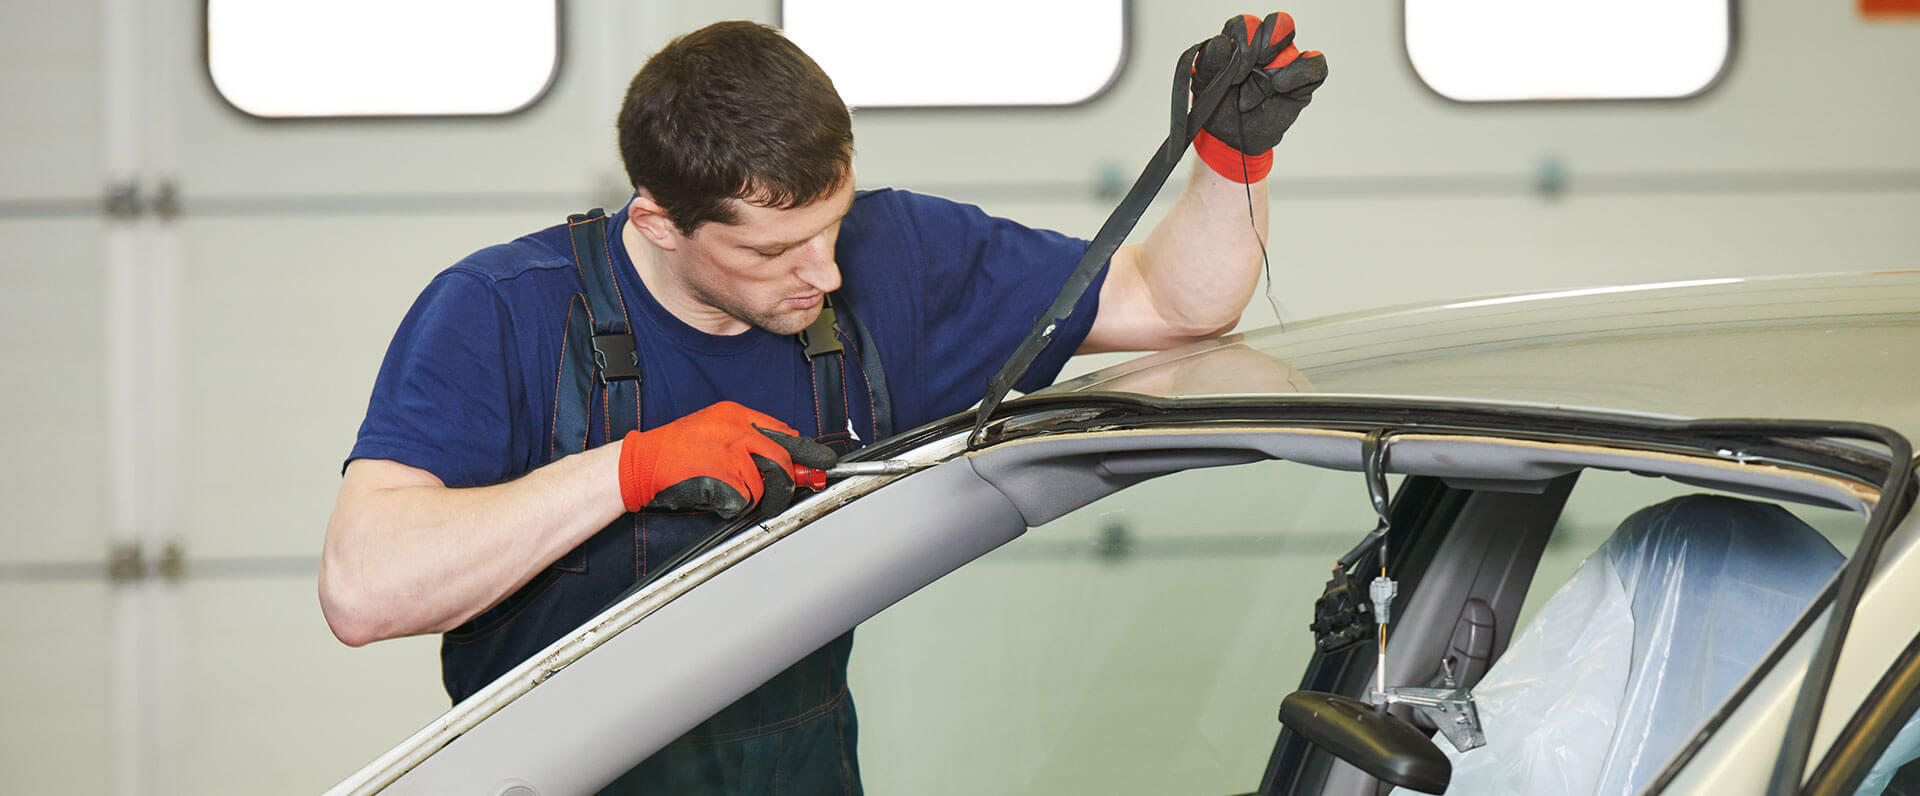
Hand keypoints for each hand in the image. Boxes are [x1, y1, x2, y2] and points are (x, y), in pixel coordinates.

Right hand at [617, 401, 838, 518]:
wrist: (640, 463)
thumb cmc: (675, 451)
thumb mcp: (715, 431)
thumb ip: (749, 440)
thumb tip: (787, 459)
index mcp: (736, 414)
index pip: (784, 432)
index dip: (805, 451)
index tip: (823, 463)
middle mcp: (736, 430)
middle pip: (782, 458)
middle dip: (790, 480)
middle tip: (793, 490)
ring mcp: (730, 454)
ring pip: (764, 484)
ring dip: (755, 498)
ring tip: (730, 492)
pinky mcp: (722, 478)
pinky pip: (744, 500)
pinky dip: (734, 507)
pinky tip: (715, 498)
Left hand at [1190, 12, 1327, 182]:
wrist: (1229, 138)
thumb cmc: (1217, 105)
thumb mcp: (1203, 82)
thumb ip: (1209, 59)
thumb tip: (1223, 42)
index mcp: (1241, 41)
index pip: (1248, 24)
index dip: (1243, 44)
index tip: (1233, 75)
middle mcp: (1265, 48)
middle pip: (1278, 23)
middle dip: (1264, 46)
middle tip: (1248, 74)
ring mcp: (1285, 64)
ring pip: (1295, 46)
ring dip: (1280, 62)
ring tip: (1267, 85)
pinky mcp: (1302, 83)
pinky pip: (1316, 65)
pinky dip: (1303, 71)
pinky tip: (1281, 86)